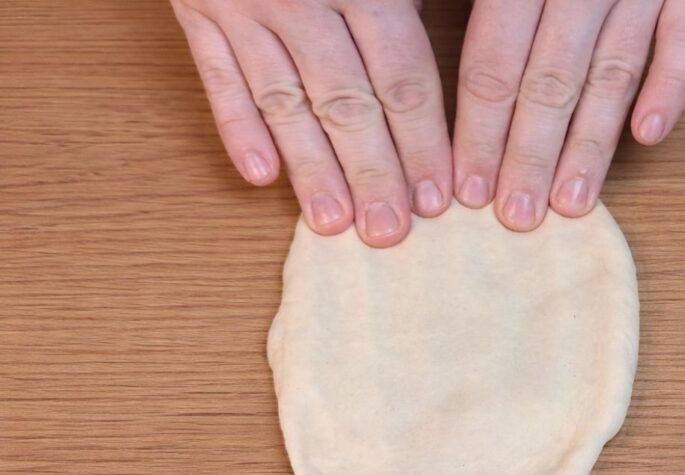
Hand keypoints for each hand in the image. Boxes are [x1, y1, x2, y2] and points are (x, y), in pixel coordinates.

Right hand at [171, 0, 451, 246]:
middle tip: (390, 234)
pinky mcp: (195, 10)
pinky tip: (259, 178)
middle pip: (346, 102)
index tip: (440, 197)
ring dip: (310, 168)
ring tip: (333, 223)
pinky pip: (216, 78)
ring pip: (283, 102)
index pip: (402, 77)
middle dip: (372, 172)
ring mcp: (242, 6)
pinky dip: (236, 129)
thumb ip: (415, 2)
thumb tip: (480, 62)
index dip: (423, 142)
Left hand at [453, 0, 684, 229]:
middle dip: (530, 156)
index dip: (477, 130)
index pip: (493, 62)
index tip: (466, 188)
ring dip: (592, 144)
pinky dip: (673, 86)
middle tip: (516, 216)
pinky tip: (650, 137)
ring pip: (613, 73)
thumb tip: (419, 32)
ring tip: (572, 203)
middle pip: (550, 81)